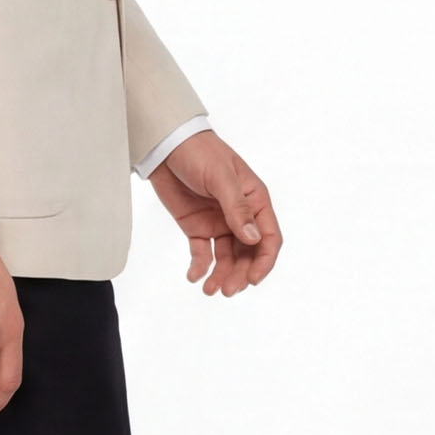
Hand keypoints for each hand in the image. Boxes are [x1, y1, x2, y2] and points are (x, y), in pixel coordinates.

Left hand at [148, 128, 281, 296]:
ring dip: (222, 275)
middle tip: (227, 290)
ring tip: (210, 290)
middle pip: (248, 254)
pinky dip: (200, 267)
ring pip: (227, 258)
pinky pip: (203, 253)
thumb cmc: (200, 152)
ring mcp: (218, 222)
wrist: (166, 145)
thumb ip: (237, 208)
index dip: (264, 261)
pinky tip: (194, 277)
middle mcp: (240, 215)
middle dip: (240, 274)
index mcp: (254, 200)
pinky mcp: (197, 227)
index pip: (268, 237)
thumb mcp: (221, 177)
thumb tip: (254, 239)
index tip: (253, 280)